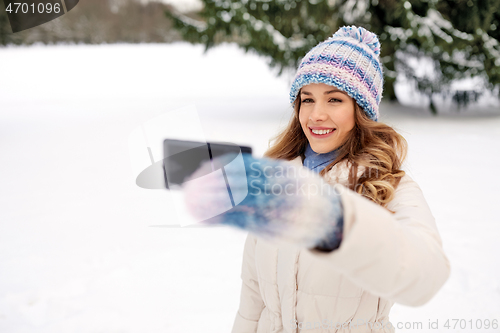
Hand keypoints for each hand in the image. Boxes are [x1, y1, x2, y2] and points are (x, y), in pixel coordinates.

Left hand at [181, 153, 343, 249]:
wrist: (332, 218)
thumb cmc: (303, 192)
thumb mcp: (288, 173)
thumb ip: (263, 171)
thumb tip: (230, 165)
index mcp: (284, 173)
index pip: (247, 167)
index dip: (222, 168)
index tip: (202, 168)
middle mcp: (281, 191)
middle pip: (240, 185)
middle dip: (212, 185)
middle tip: (189, 185)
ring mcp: (279, 212)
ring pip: (239, 205)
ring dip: (212, 203)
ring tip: (190, 201)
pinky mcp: (274, 231)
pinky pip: (243, 224)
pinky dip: (221, 219)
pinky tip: (204, 217)